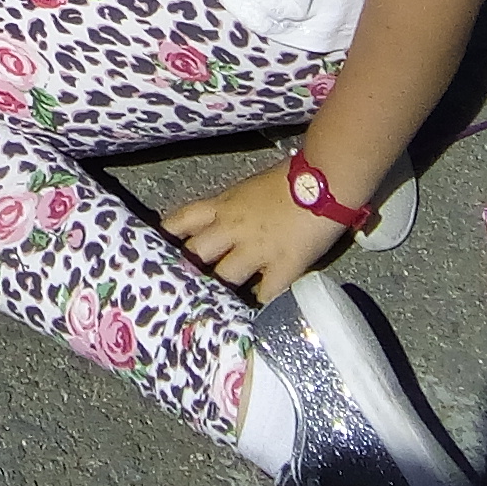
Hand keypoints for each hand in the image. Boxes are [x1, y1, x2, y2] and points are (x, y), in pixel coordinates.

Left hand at [163, 162, 343, 307]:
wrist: (325, 179)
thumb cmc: (292, 177)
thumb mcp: (250, 189)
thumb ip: (233, 208)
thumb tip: (224, 222)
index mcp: (224, 205)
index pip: (182, 220)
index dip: (169, 237)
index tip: (161, 250)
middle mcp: (233, 228)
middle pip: (196, 254)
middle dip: (192, 268)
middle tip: (191, 283)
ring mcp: (257, 249)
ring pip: (225, 277)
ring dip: (225, 288)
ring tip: (225, 301)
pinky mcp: (283, 265)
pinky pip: (265, 293)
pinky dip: (261, 302)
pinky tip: (260, 308)